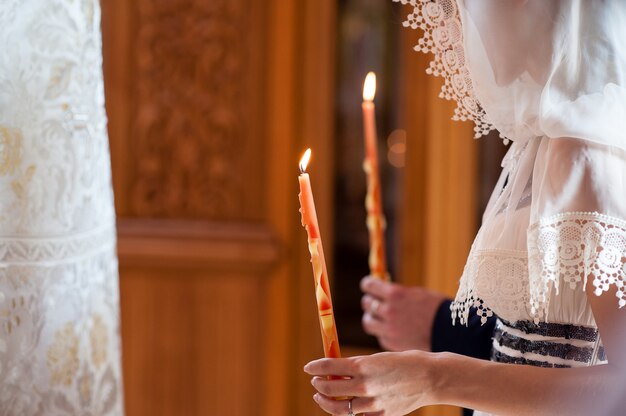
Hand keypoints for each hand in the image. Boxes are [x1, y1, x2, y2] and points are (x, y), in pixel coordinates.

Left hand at [304, 351, 437, 415]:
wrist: (430, 378)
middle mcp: (364, 384)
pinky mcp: (381, 415)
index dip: (315, 367)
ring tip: (322, 396)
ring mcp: (372, 403)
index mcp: (363, 365)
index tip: (308, 368)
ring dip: (327, 402)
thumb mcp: (377, 358)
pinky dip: (349, 411)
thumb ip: (357, 366)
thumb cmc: (404, 362)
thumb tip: (337, 370)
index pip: (328, 367)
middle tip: (316, 382)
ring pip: (340, 408)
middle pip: (330, 389)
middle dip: (319, 385)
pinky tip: (345, 406)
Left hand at [360, 276, 446, 350]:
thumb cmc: (437, 310)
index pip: (369, 285)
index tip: (369, 286)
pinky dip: (384, 333)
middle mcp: (389, 311)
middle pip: (367, 304)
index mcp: (395, 293)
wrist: (453, 333)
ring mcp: (390, 329)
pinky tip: (394, 331)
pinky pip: (380, 336)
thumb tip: (381, 291)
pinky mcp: (393, 344)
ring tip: (380, 318)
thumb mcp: (417, 294)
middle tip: (375, 302)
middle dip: (370, 301)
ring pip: (368, 322)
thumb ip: (397, 293)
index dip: (368, 285)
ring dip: (372, 318)